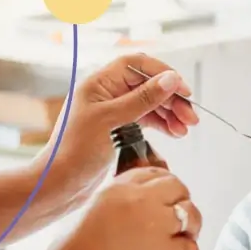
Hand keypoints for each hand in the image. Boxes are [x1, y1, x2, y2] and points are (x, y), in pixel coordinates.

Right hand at [32, 166, 202, 249]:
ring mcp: (154, 225)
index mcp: (116, 188)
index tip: (163, 200)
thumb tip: (131, 213)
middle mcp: (139, 200)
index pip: (152, 173)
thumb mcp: (87, 215)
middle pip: (177, 186)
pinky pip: (191, 247)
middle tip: (176, 219)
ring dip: (192, 225)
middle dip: (180, 200)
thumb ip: (112, 205)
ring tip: (185, 238)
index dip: (162, 186)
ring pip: (191, 213)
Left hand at [39, 53, 199, 205]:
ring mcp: (112, 111)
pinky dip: (161, 124)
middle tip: (191, 118)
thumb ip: (141, 99)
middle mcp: (105, 93)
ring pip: (149, 103)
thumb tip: (170, 80)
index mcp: (98, 83)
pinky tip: (175, 132)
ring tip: (186, 128)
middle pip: (147, 85)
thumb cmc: (74, 151)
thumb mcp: (110, 121)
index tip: (183, 91)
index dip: (163, 74)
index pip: (137, 65)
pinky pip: (145, 119)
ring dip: (170, 113)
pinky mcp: (116, 129)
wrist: (59, 184)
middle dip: (171, 99)